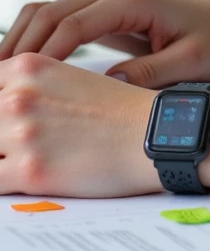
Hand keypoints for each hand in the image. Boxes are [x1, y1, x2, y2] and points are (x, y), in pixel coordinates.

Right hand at [0, 0, 209, 86]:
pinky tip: (23, 70)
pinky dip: (36, 40)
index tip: (20, 87)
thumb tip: (109, 84)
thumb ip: (151, 75)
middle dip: (18, 49)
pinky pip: (59, 21)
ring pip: (46, 13)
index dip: (41, 58)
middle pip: (47, 14)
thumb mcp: (192, 63)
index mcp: (131, 1)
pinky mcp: (104, 12)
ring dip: (21, 42)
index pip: (70, 27)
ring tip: (3, 79)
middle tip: (0, 87)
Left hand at [0, 54, 156, 196]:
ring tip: (17, 160)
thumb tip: (1, 106)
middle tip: (10, 143)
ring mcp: (23, 133)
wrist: (152, 132)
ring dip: (0, 156)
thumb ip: (25, 89)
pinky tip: (17, 180)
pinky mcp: (31, 172)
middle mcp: (20, 95)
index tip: (1, 123)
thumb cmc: (116, 109)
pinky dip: (1, 183)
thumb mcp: (65, 79)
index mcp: (28, 66)